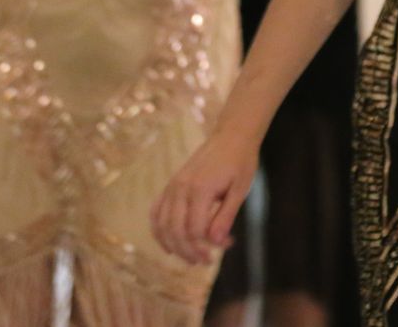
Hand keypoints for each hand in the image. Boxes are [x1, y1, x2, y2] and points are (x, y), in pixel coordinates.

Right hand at [150, 127, 258, 264]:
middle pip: (176, 231)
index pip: (194, 230)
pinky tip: (168, 244)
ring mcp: (173, 186)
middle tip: (204, 262)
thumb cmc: (240, 162)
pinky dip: (159, 230)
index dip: (203, 247)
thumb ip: (226, 216)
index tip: (218, 253)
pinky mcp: (171, 184)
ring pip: (163, 224)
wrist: (231, 136)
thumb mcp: (240, 190)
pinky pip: (157, 211)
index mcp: (201, 189)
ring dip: (173, 245)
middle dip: (188, 251)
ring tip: (189, 257)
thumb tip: (216, 243)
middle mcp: (181, 188)